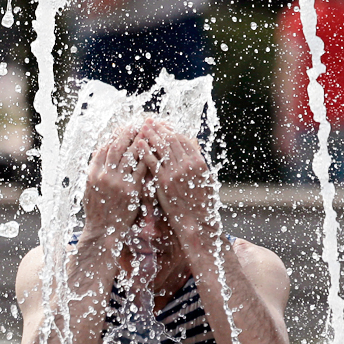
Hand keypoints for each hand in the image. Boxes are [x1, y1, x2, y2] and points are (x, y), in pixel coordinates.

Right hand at [82, 126, 148, 243]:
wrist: (103, 231)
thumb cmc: (97, 212)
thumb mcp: (90, 189)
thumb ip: (95, 172)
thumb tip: (100, 154)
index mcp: (92, 174)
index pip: (103, 149)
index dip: (113, 137)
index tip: (121, 129)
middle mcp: (103, 176)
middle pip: (116, 147)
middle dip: (127, 133)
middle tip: (135, 124)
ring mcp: (117, 182)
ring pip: (130, 155)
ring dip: (139, 141)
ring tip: (147, 131)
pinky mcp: (131, 190)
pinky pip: (141, 169)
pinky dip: (147, 158)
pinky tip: (154, 150)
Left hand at [137, 121, 218, 247]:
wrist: (197, 222)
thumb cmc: (201, 204)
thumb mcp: (205, 180)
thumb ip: (197, 162)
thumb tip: (193, 146)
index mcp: (199, 162)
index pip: (183, 140)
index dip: (171, 131)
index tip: (162, 125)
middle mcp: (188, 164)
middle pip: (171, 140)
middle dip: (159, 129)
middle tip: (149, 121)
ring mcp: (176, 172)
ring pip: (161, 148)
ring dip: (150, 135)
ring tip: (141, 127)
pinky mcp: (164, 182)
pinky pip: (152, 162)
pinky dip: (145, 151)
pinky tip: (137, 144)